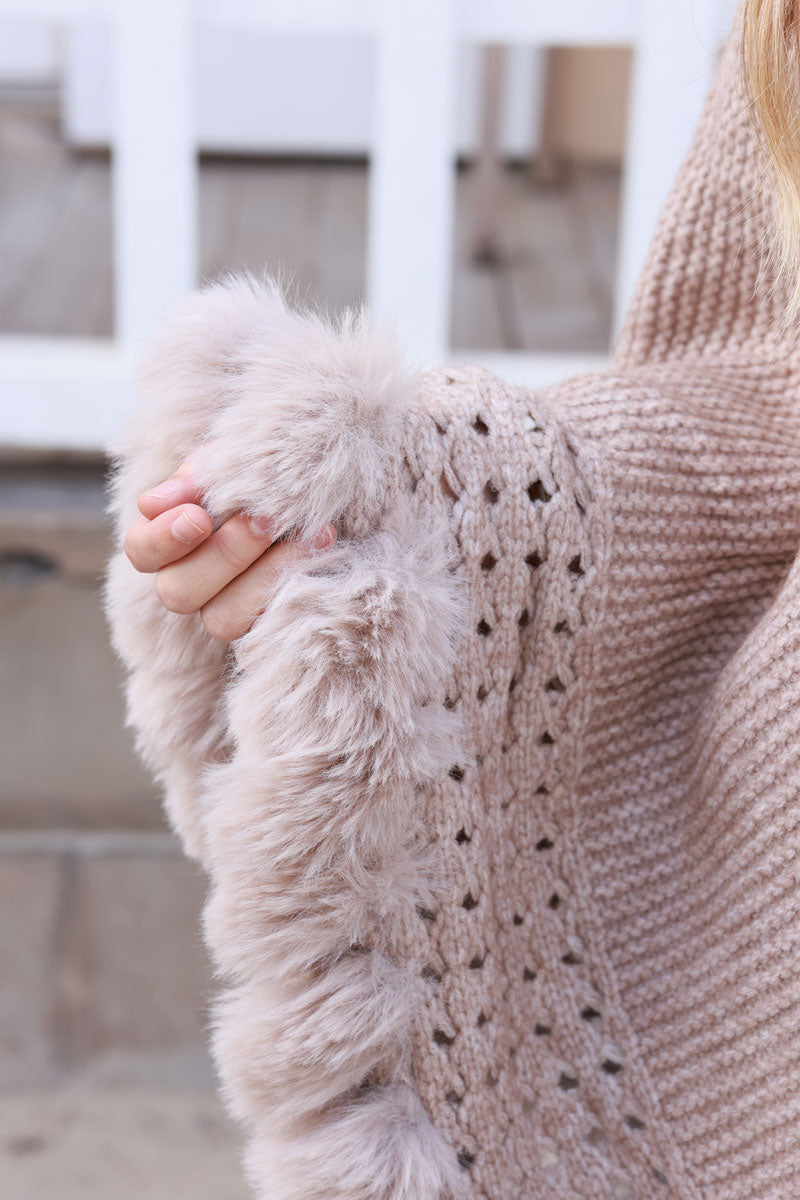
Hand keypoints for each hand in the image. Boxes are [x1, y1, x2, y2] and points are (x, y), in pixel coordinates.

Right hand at [123, 460, 335, 641]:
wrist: (342, 488)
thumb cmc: (277, 469)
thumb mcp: (238, 459)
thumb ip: (199, 477)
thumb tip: (152, 504)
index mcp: (171, 539)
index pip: (141, 551)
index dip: (163, 539)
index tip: (200, 516)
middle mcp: (191, 583)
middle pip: (177, 593)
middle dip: (224, 554)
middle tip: (266, 519)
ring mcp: (227, 611)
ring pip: (220, 620)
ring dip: (263, 577)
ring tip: (311, 534)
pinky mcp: (266, 630)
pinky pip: (265, 634)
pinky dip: (292, 594)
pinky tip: (322, 556)